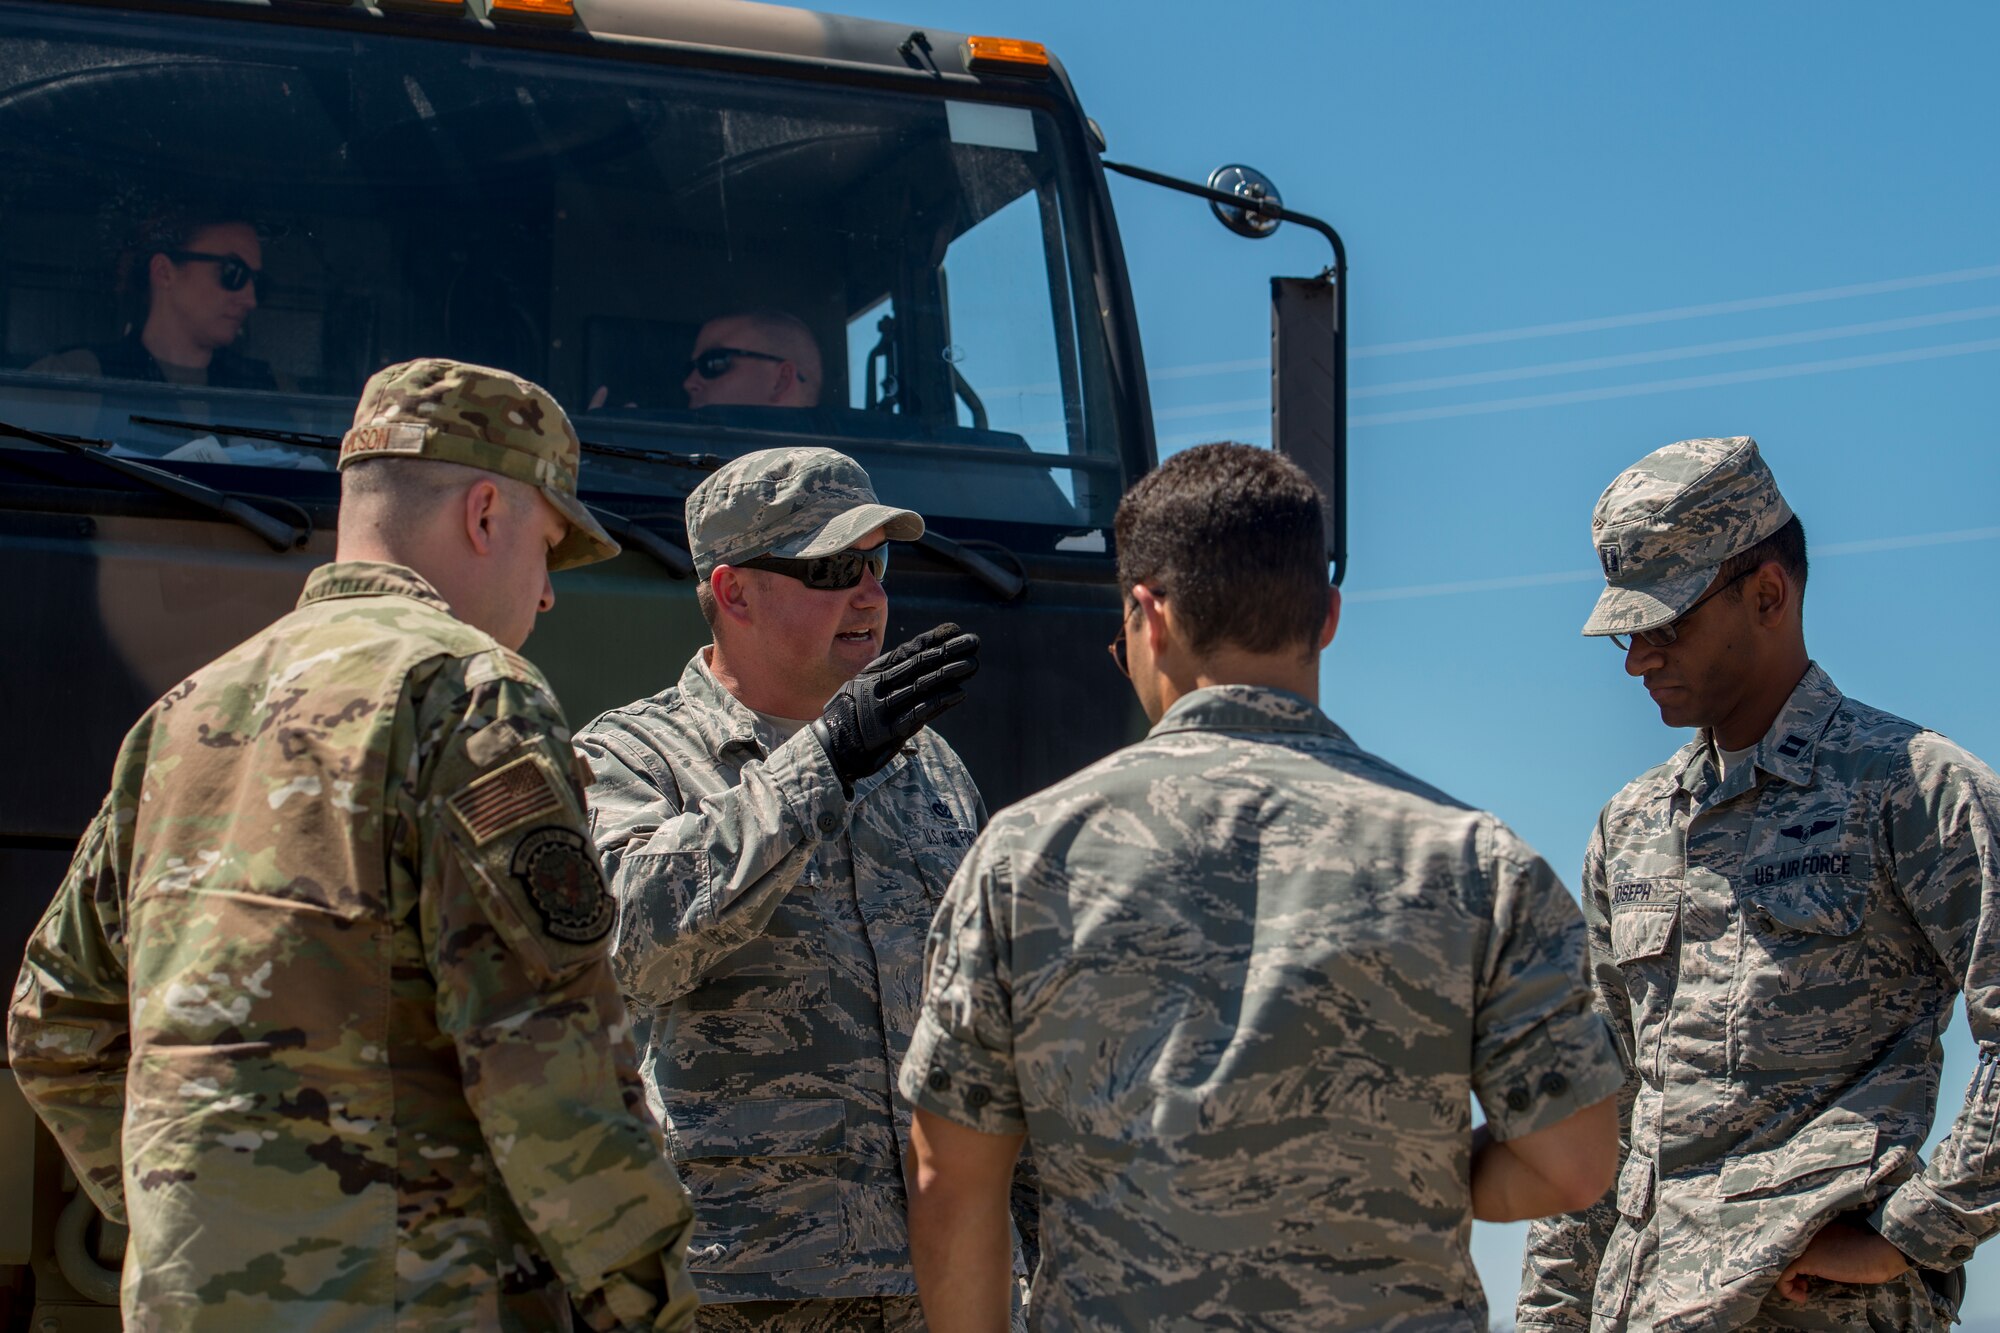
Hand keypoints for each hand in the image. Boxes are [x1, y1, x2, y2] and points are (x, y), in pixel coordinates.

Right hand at [812, 623, 978, 790]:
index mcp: (870, 674)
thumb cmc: (847, 719)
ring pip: (920, 685)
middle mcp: (876, 687)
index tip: (954, 630)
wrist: (827, 750)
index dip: (930, 640)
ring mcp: (881, 708)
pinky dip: (939, 702)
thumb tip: (917, 663)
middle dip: (947, 651)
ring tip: (972, 663)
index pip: (905, 652)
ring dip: (948, 673)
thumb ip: (884, 678)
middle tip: (973, 641)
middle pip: (917, 664)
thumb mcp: (859, 690)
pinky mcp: (887, 731)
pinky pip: (917, 713)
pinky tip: (959, 692)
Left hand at [1775, 1220, 1910, 1302]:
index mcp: (1809, 1226)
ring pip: (1776, 1262)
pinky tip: (1802, 1296)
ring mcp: (1803, 1244)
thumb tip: (1812, 1262)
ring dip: (1786, 1281)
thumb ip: (1821, 1246)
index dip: (1791, 1259)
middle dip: (1787, 1271)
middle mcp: (1802, 1232)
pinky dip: (1787, 1289)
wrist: (1883, 1249)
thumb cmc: (1869, 1250)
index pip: (1786, 1241)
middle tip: (1803, 1285)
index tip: (1805, 1276)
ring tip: (1802, 1290)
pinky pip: (1782, 1275)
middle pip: (1777, 1251)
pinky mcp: (1807, 1258)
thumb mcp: (1838, 1245)